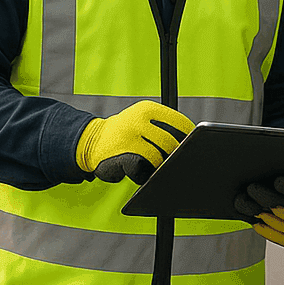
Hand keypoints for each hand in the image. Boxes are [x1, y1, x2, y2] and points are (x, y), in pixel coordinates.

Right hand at [75, 100, 192, 182]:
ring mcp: (129, 138)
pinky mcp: (121, 155)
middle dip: (174, 156)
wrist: (90, 141)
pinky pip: (141, 170)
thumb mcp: (142, 120)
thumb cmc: (124, 133)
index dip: (189, 136)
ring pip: (157, 159)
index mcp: (147, 109)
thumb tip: (188, 144)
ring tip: (150, 166)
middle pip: (170, 144)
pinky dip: (142, 175)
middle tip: (172, 162)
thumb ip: (163, 127)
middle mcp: (138, 120)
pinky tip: (136, 172)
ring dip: (157, 167)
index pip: (178, 122)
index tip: (193, 145)